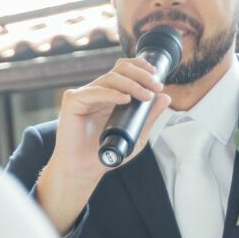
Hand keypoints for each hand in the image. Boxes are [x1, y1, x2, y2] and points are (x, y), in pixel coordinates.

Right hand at [36, 57, 170, 234]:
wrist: (85, 169)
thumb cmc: (105, 153)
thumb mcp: (136, 135)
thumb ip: (149, 117)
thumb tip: (166, 97)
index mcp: (110, 95)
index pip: (125, 70)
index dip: (141, 68)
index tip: (157, 76)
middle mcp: (97, 91)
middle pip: (120, 69)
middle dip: (141, 74)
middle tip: (155, 86)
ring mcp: (84, 95)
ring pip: (110, 78)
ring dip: (132, 84)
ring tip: (145, 96)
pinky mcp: (72, 101)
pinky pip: (94, 91)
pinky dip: (111, 93)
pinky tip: (124, 99)